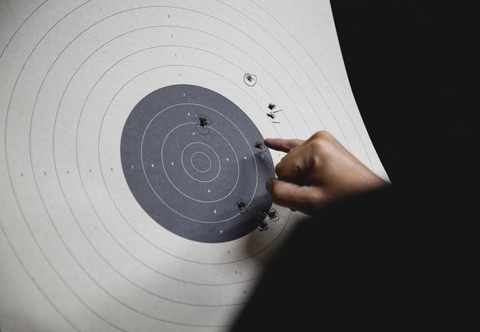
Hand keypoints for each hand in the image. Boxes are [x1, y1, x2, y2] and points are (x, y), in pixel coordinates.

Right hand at [265, 131, 388, 214]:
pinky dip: (284, 146)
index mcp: (314, 147)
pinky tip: (271, 142)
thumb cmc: (347, 196)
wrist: (366, 194)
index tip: (308, 192)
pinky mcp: (322, 146)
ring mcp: (321, 141)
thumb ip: (282, 194)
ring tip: (317, 185)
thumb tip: (269, 186)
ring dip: (300, 177)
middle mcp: (317, 139)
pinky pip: (296, 145)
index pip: (281, 169)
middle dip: (296, 182)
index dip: (291, 187)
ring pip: (291, 161)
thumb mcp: (311, 202)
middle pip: (286, 164)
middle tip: (315, 191)